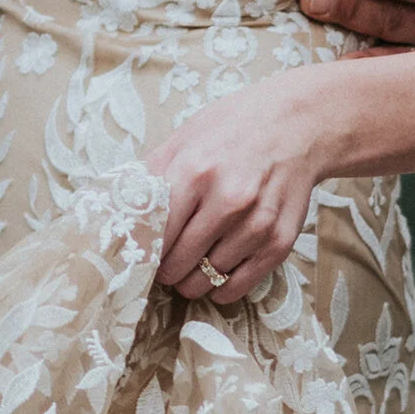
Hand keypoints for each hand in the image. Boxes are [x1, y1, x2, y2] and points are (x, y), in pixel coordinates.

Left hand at [147, 72, 327, 304]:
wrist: (298, 125)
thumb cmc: (234, 128)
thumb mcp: (186, 137)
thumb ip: (152, 172)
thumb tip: (116, 204)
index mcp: (194, 172)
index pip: (154, 234)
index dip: (142, 252)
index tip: (139, 256)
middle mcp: (226, 201)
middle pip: (178, 263)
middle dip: (165, 271)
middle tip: (163, 266)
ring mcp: (256, 225)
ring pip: (207, 279)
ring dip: (192, 281)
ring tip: (188, 270)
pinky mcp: (279, 241)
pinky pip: (239, 285)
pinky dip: (221, 289)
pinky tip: (215, 277)